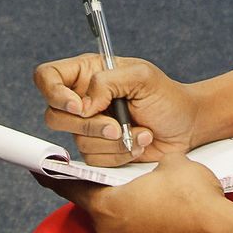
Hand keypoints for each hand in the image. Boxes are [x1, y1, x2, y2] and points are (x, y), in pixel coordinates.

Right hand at [35, 53, 203, 166]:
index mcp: (87, 73)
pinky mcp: (100, 150)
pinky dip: (119, 154)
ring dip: (113, 141)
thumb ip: (108, 82)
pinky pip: (93, 159)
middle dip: (89, 126)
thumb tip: (83, 105)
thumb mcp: (143, 77)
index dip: (53, 93)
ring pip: (77, 141)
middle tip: (117, 126)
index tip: (78, 106)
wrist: (186, 127)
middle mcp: (82, 100)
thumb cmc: (166, 96)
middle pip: (54, 116)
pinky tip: (139, 143)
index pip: (47, 77)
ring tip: (140, 132)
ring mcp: (89, 127)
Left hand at [43, 151, 232, 232]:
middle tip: (100, 173)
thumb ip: (150, 163)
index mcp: (107, 206)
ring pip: (112, 221)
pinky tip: (155, 212)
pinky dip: (136, 223)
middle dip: (97, 190)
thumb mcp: (171, 164)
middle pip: (92, 206)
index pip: (70, 187)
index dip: (54, 175)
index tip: (37, 168)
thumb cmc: (194, 198)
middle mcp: (109, 232)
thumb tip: (152, 169)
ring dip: (120, 207)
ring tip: (138, 192)